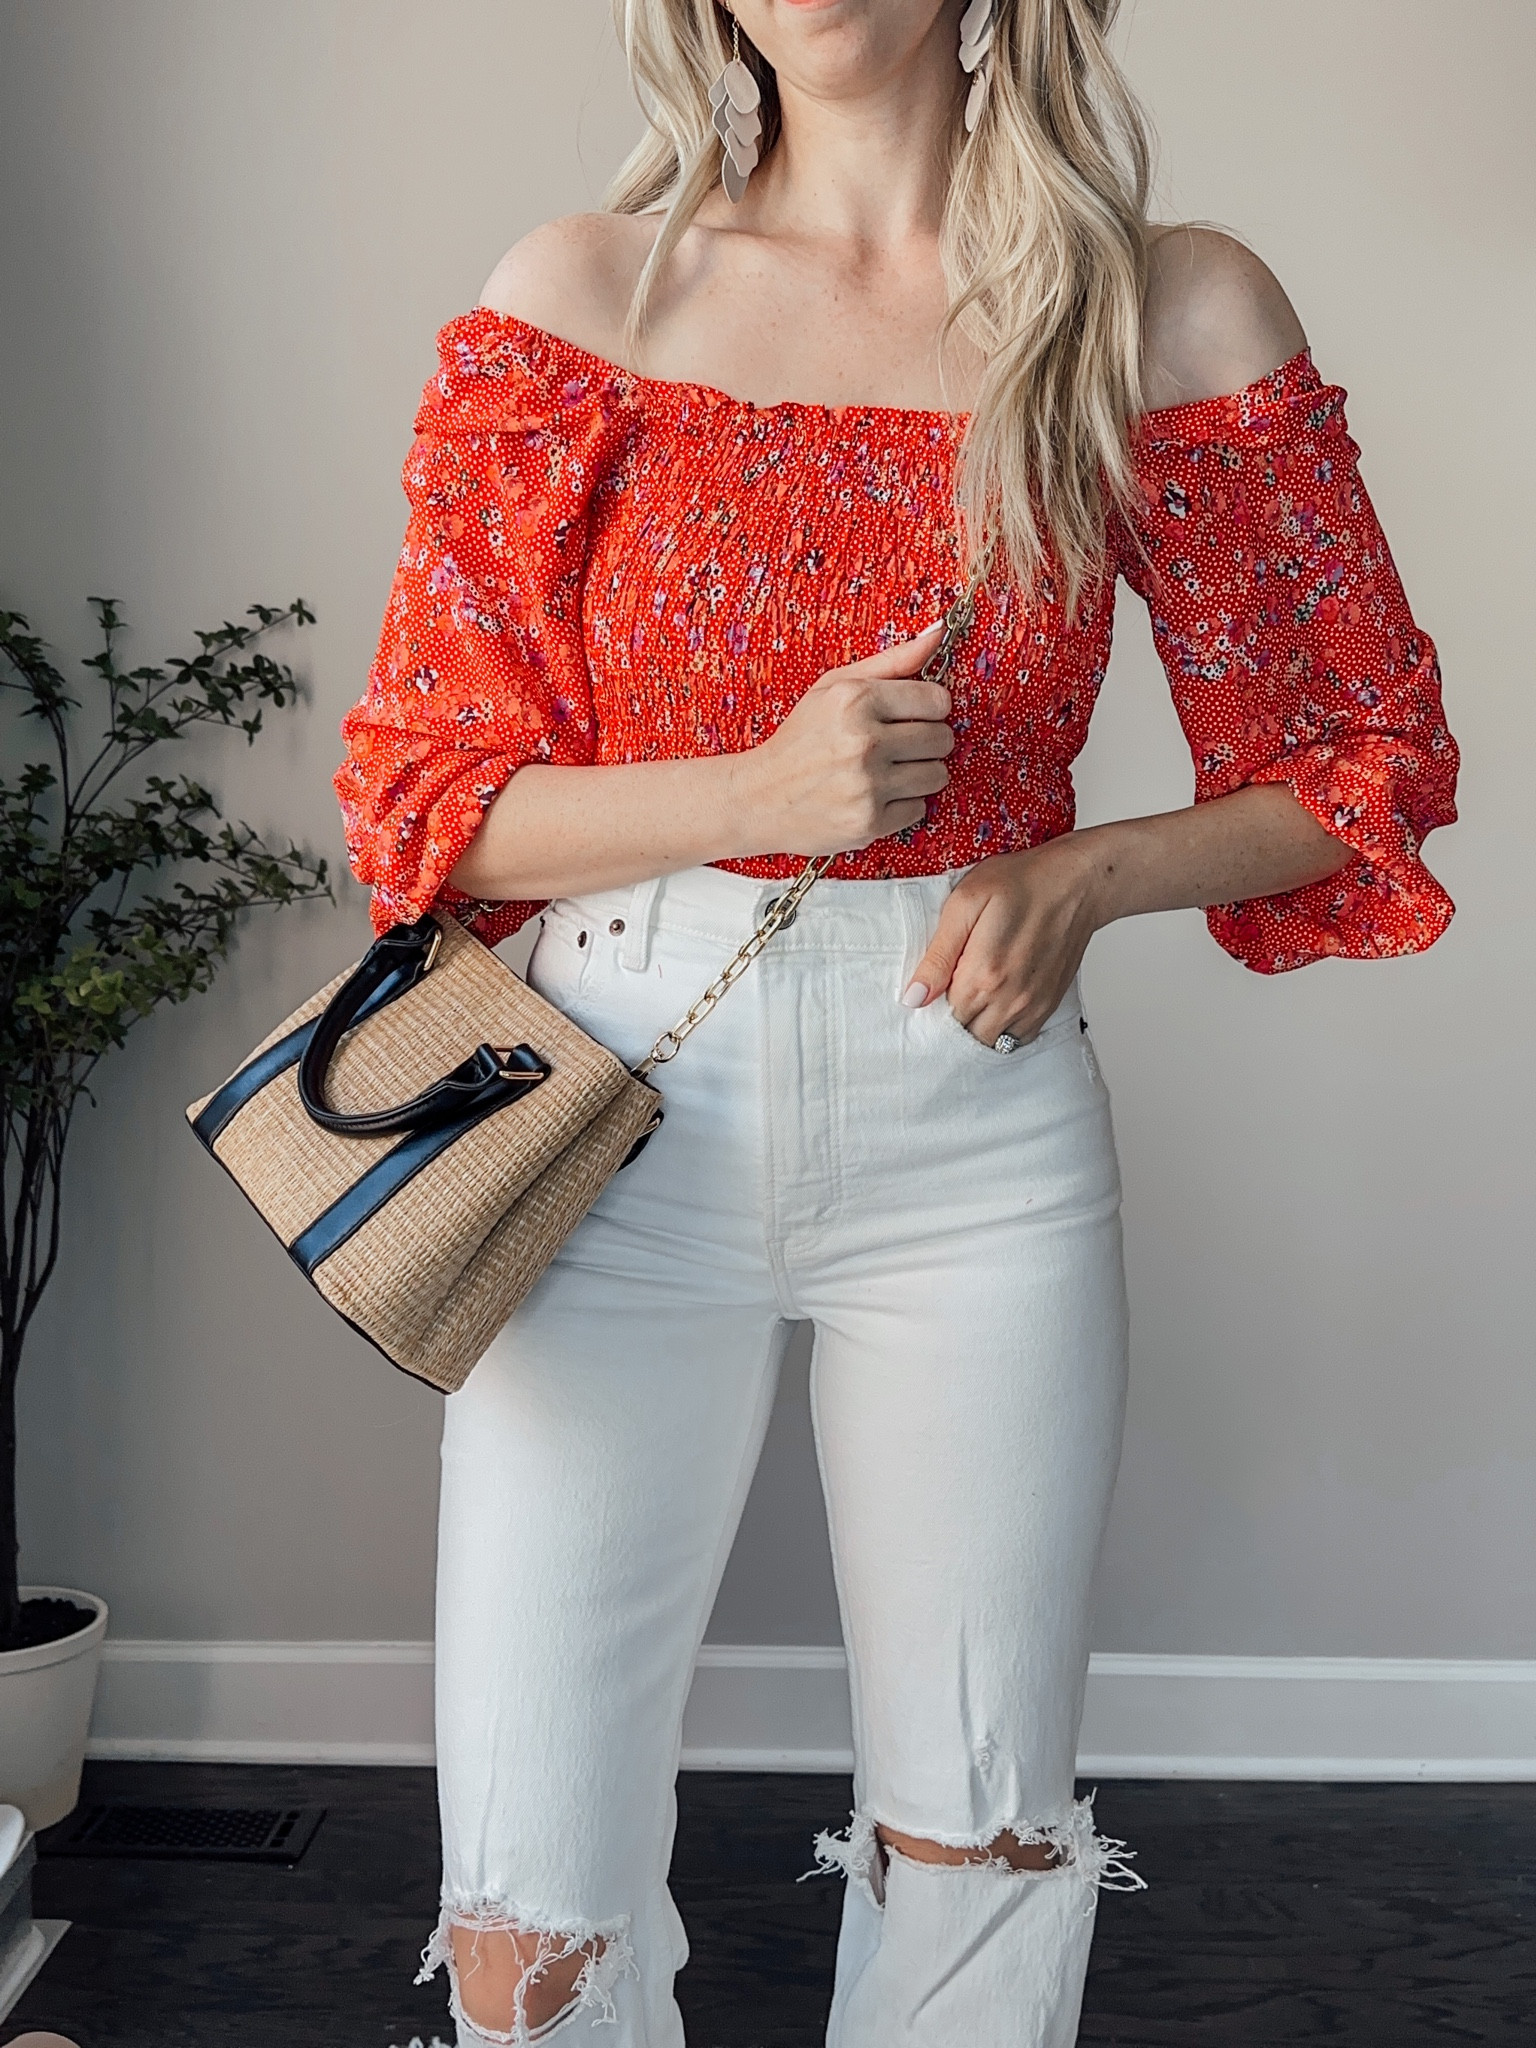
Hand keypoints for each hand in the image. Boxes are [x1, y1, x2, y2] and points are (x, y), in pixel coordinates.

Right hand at [741, 622, 953, 855]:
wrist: (759, 798)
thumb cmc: (800, 739)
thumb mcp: (834, 688)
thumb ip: (891, 661)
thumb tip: (938, 633)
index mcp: (855, 700)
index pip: (938, 701)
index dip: (930, 709)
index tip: (912, 716)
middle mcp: (863, 742)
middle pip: (942, 739)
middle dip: (926, 741)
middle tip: (897, 745)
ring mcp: (867, 785)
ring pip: (937, 775)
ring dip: (919, 774)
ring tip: (887, 771)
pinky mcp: (869, 822)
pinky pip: (919, 808)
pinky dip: (902, 804)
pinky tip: (875, 795)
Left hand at [903, 836, 1109, 1045]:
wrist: (1077, 883)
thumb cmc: (1021, 883)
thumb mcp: (965, 904)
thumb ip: (938, 956)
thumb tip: (914, 998)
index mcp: (983, 975)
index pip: (941, 1019)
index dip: (929, 1007)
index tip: (930, 990)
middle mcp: (1010, 999)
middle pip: (965, 1036)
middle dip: (950, 1020)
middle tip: (949, 989)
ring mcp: (1032, 1006)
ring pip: (991, 1042)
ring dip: (975, 1027)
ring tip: (972, 996)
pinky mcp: (1048, 1005)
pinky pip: (1018, 1038)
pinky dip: (1002, 1030)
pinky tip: (995, 1004)